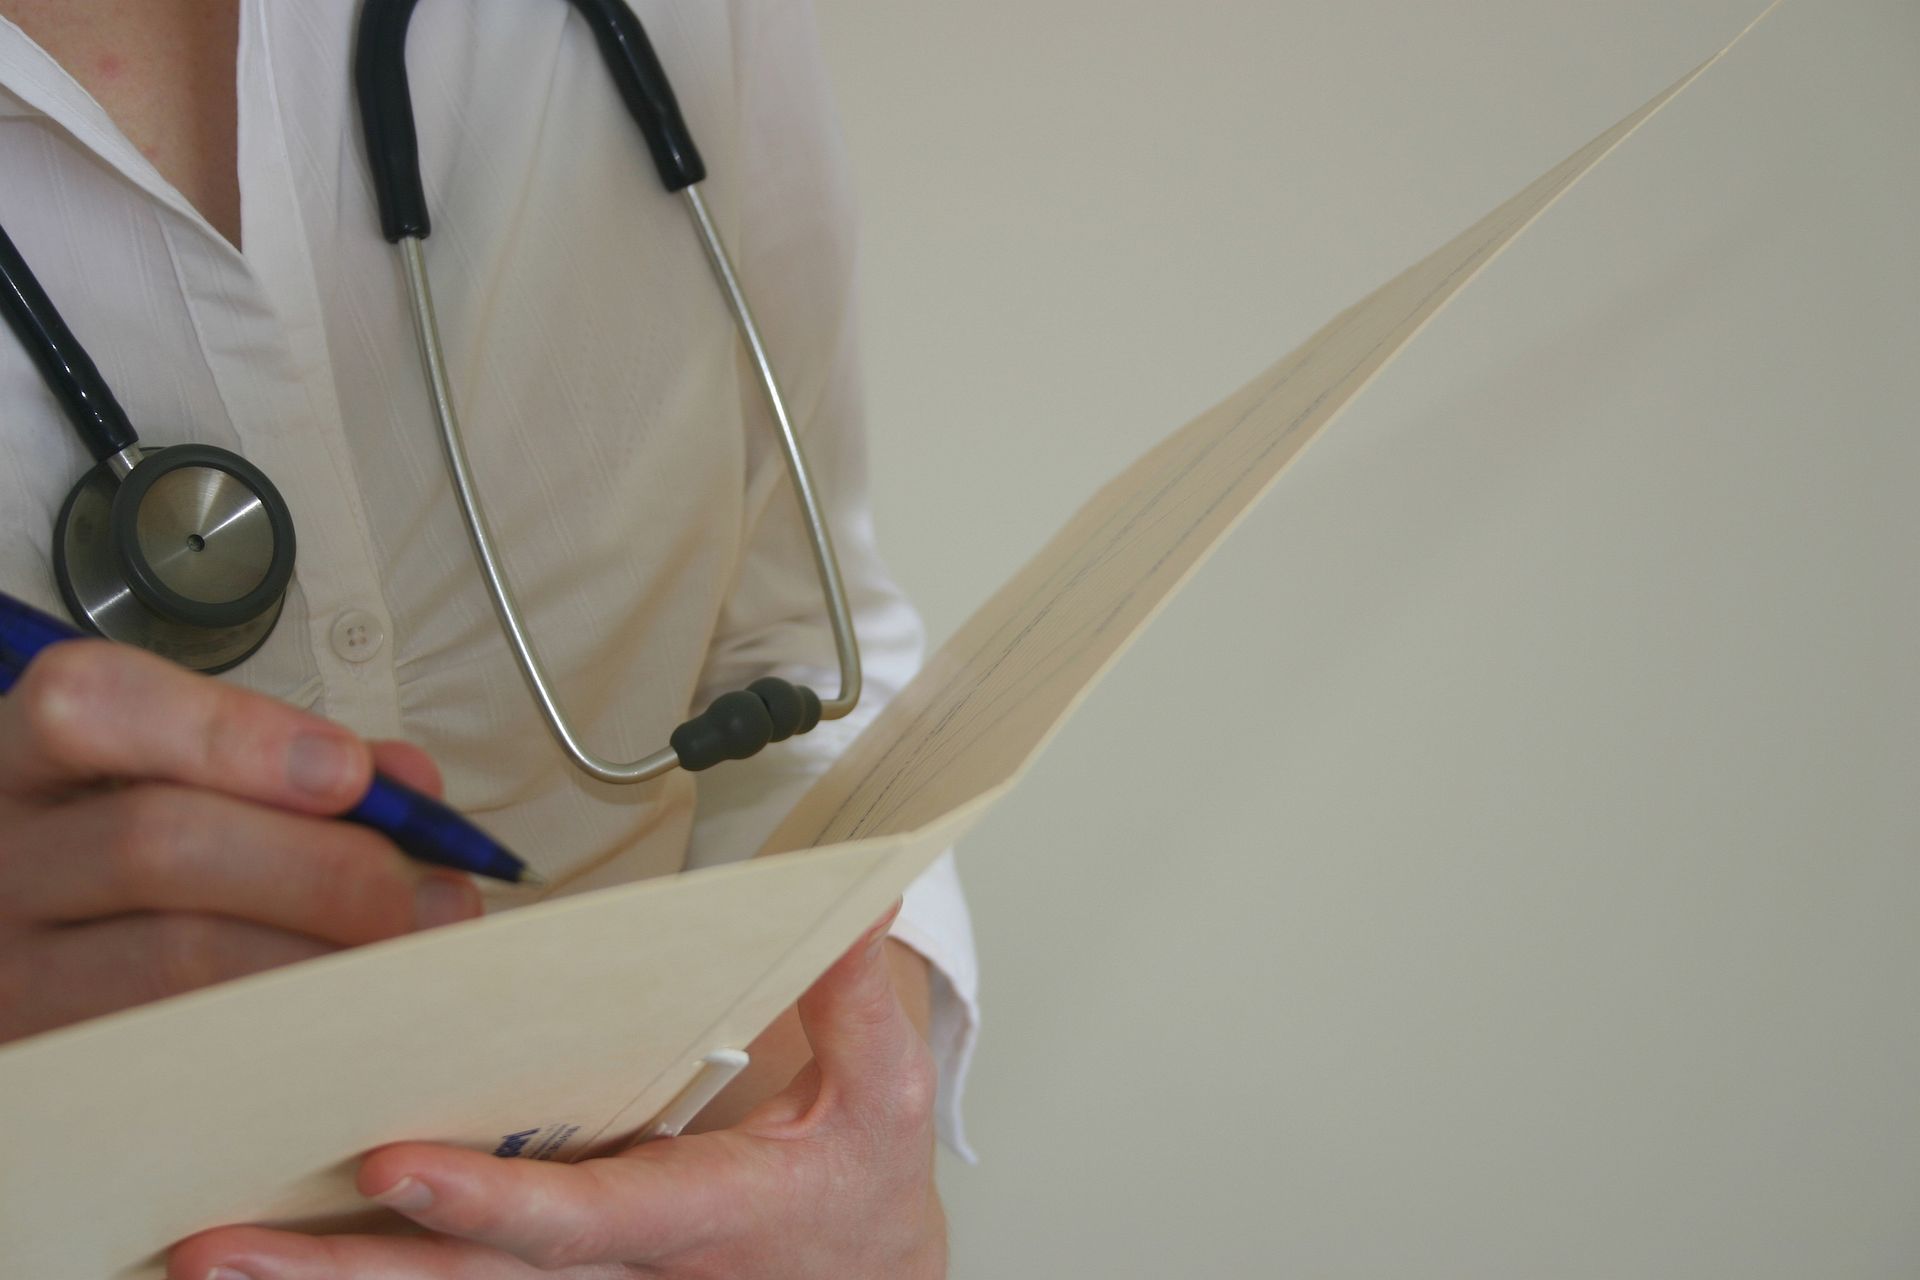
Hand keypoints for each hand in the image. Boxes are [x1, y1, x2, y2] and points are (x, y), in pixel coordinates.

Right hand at [0, 639, 482, 1043]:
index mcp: (22, 763)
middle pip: (158, 844)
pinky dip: (297, 1024)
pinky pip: (191, 1048)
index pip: (87, 707)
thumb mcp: (182, 783)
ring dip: (328, 952)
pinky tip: (360, 1011)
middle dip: (324, 866)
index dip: (228, 732)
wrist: (34, 959)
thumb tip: (410, 790)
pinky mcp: (49, 1064)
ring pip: (179, 958)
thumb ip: (291, 765)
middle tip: (430, 891)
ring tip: (418, 949)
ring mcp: (9, 973)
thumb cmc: (130, 855)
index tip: (347, 773)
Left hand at [168, 904, 948, 1279]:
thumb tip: (852, 899)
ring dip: (320, 1277)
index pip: (581, 1218)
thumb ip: (854, 998)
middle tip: (221, 1246)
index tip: (396, 1165)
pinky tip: (266, 1250)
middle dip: (343, 1269)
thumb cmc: (853, 1188)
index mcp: (695, 1218)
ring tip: (206, 1249)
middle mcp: (613, 1272)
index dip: (489, 1201)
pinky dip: (351, 1270)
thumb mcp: (883, 1095)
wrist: (854, 1275)